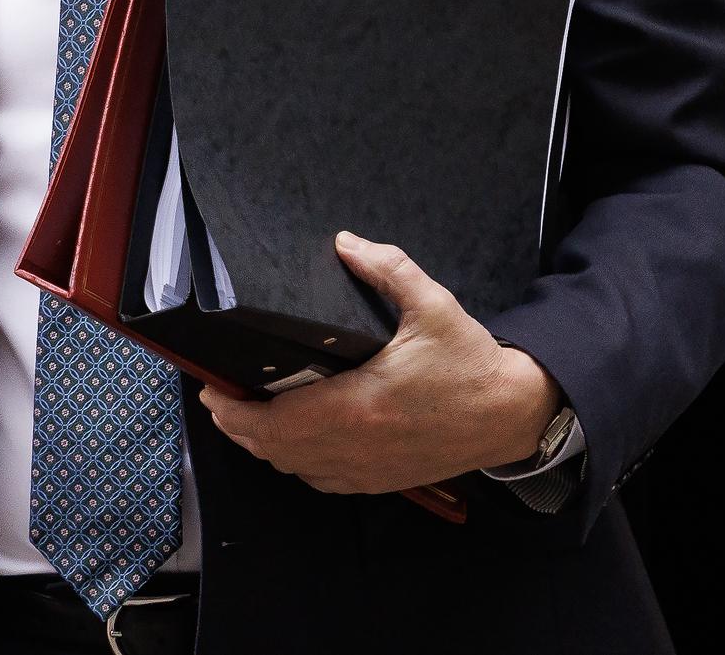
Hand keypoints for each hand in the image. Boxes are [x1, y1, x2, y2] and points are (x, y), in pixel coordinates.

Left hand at [197, 231, 562, 493]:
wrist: (513, 412)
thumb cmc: (471, 361)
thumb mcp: (432, 304)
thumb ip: (387, 268)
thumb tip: (345, 242)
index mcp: (360, 405)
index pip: (276, 422)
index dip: (233, 412)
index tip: (211, 390)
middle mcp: (357, 445)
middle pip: (275, 450)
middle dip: (238, 428)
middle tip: (218, 400)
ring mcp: (369, 469)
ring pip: (296, 470)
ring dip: (265, 447)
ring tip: (245, 418)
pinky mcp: (383, 479)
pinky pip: (324, 482)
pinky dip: (298, 465)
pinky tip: (292, 443)